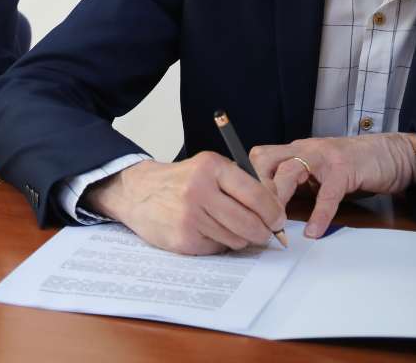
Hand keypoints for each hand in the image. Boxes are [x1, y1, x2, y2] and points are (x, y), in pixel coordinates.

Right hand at [84, 154, 287, 254]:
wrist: (137, 191)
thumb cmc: (179, 181)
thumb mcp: (207, 168)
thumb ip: (239, 183)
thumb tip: (275, 211)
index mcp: (210, 167)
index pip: (257, 194)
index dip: (274, 212)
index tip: (278, 219)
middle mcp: (199, 189)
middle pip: (251, 222)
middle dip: (263, 231)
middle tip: (265, 232)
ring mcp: (190, 216)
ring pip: (237, 238)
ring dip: (239, 237)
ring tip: (225, 226)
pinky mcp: (183, 238)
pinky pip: (217, 247)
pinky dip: (218, 242)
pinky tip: (205, 230)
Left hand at [249, 133, 415, 238]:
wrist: (391, 154)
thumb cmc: (351, 165)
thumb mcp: (315, 173)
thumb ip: (295, 185)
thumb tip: (268, 210)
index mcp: (293, 150)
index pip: (258, 159)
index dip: (245, 180)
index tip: (237, 205)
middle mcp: (303, 149)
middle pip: (265, 160)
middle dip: (254, 187)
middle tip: (252, 214)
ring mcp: (324, 157)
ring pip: (289, 171)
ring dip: (277, 197)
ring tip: (274, 223)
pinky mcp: (345, 170)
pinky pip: (328, 193)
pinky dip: (319, 214)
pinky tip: (313, 231)